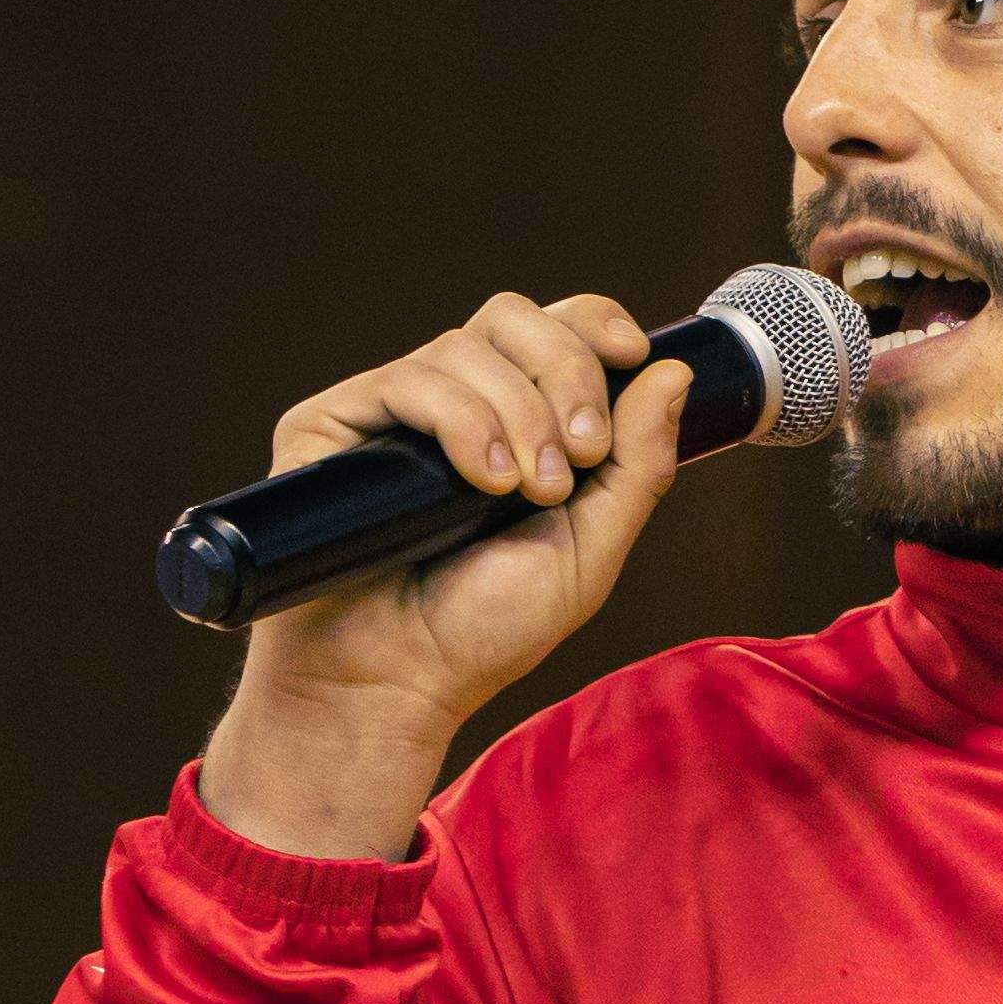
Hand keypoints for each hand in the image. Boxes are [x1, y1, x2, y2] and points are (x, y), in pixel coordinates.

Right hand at [202, 293, 694, 860]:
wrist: (393, 684)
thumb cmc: (483, 629)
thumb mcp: (591, 547)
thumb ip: (638, 464)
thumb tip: (674, 371)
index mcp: (513, 421)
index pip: (552, 328)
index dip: (592, 322)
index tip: (632, 353)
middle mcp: (451, 404)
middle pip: (512, 319)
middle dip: (567, 372)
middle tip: (583, 453)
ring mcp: (388, 413)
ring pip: (465, 348)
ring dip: (520, 414)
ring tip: (531, 491)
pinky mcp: (328, 425)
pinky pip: (407, 381)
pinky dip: (463, 421)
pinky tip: (484, 480)